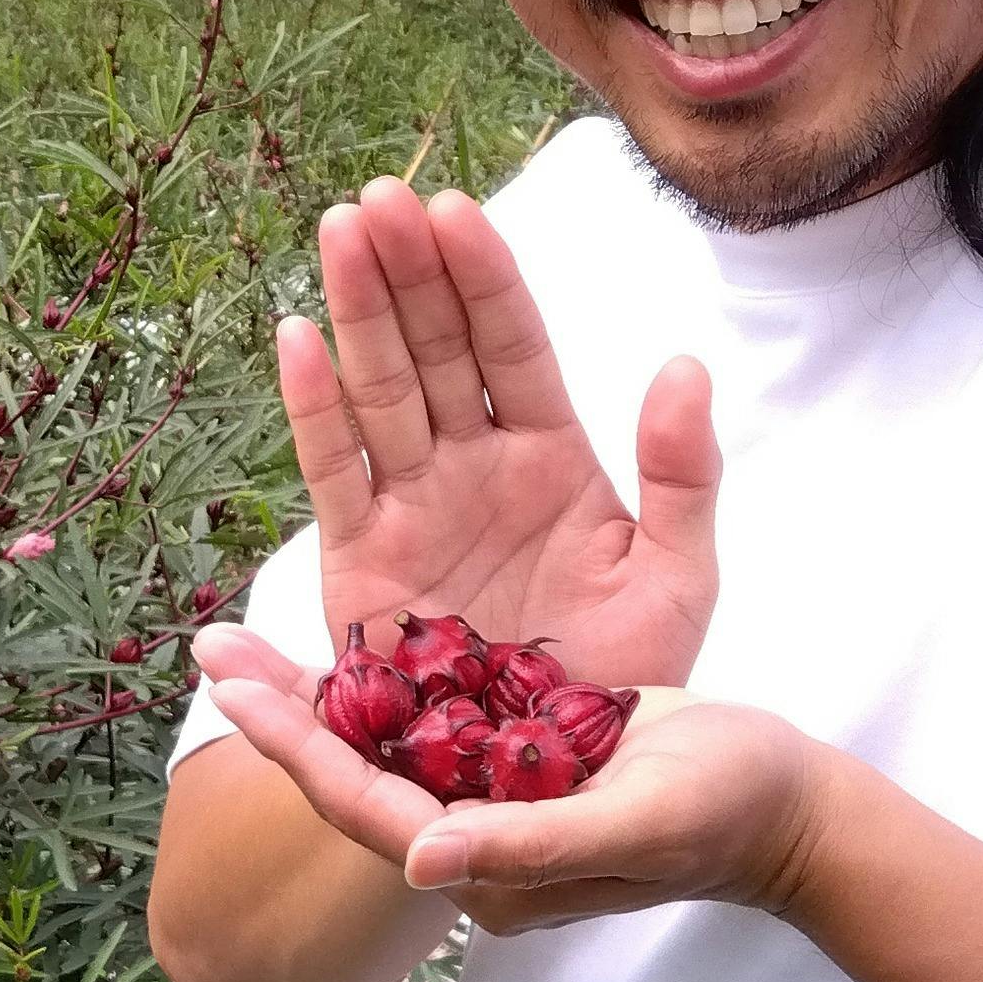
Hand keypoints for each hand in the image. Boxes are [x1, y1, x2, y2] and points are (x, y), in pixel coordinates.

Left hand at [199, 624, 829, 938]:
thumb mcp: (638, 823)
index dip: (299, 749)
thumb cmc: (730, 812)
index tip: (233, 689)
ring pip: (384, 743)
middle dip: (281, 714)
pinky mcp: (515, 755)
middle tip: (210, 646)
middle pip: (356, 775)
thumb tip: (421, 862)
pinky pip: (429, 716)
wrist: (790, 806)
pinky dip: (383, 672)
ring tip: (245, 635)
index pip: (369, 810)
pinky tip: (342, 629)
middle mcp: (473, 838)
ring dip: (316, 690)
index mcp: (491, 870)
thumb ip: (533, 845)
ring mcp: (492, 797)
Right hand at [286, 180, 718, 687]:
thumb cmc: (626, 681)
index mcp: (552, 456)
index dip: (483, 277)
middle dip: (407, 271)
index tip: (453, 209)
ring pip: (381, 390)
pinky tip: (297, 337)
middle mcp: (475, 465)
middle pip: (434, 348)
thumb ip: (685, 476)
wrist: (560, 783)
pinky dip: (315, 407)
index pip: (512, 345)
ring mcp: (415, 506)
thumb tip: (685, 365)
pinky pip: (335, 471)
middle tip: (378, 198)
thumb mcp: (679, 580)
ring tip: (340, 231)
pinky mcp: (363, 560)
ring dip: (358, 310)